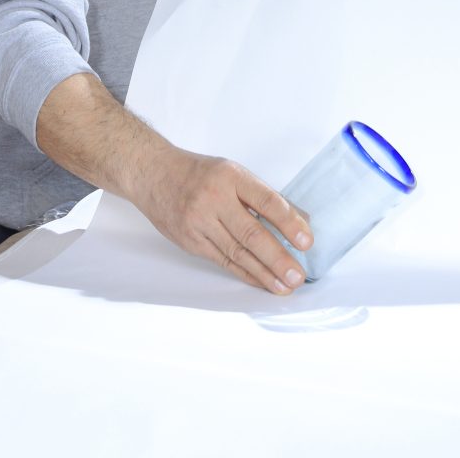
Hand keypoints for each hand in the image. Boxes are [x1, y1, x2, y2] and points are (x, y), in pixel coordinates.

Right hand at [132, 145, 312, 294]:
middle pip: (251, 233)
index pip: (265, 201)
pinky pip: (223, 261)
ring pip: (237, 252)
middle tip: (298, 275)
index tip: (306, 241)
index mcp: (231, 177)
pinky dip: (245, 273)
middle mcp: (214, 199)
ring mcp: (199, 222)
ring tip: (285, 286)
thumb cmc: (199, 173)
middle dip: (278, 258)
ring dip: (264, 273)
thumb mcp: (232, 172)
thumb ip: (262, 196)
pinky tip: (262, 282)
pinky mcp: (190, 241)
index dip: (288, 223)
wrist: (153, 174)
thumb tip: (299, 220)